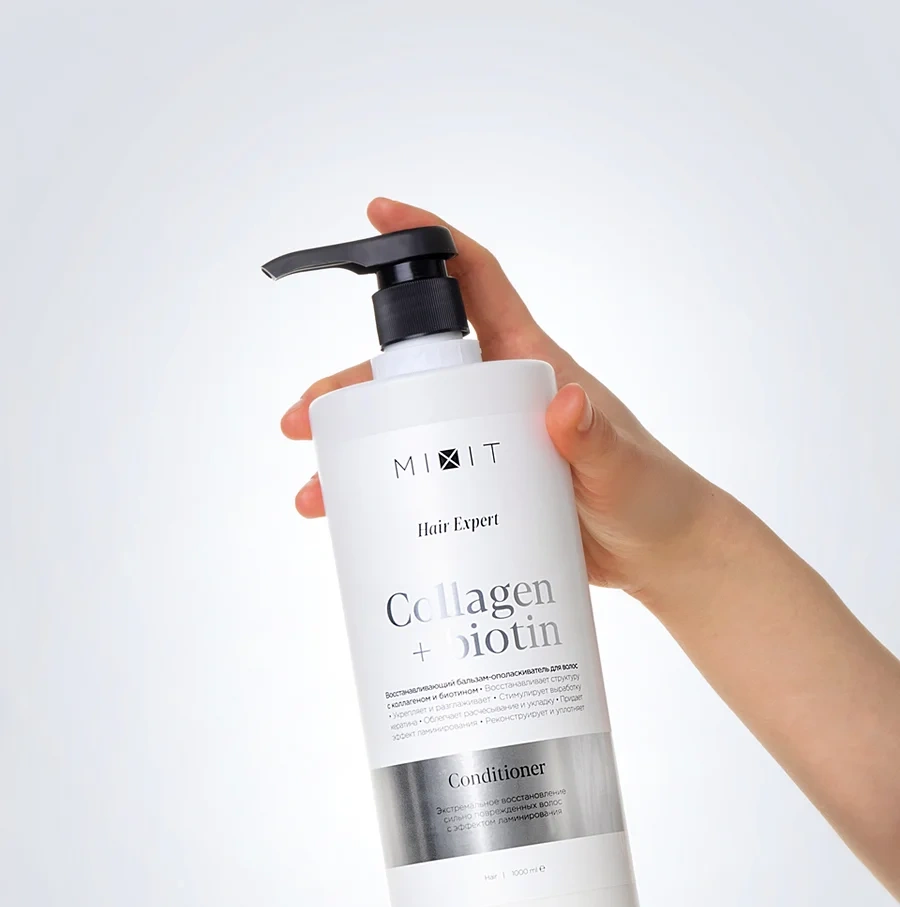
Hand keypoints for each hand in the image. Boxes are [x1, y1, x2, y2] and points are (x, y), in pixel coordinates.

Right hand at [281, 197, 726, 598]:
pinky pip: (424, 478)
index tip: (380, 214)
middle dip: (352, 386)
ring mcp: (489, 442)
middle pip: (413, 370)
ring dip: (355, 451)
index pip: (477, 283)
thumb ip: (594, 438)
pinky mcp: (486, 489)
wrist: (663, 557)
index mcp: (531, 363)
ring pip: (407, 429)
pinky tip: (355, 521)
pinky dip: (385, 496)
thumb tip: (565, 400)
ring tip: (317, 490)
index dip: (431, 241)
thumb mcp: (622, 469)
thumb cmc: (652, 498)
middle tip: (305, 419)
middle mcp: (501, 393)